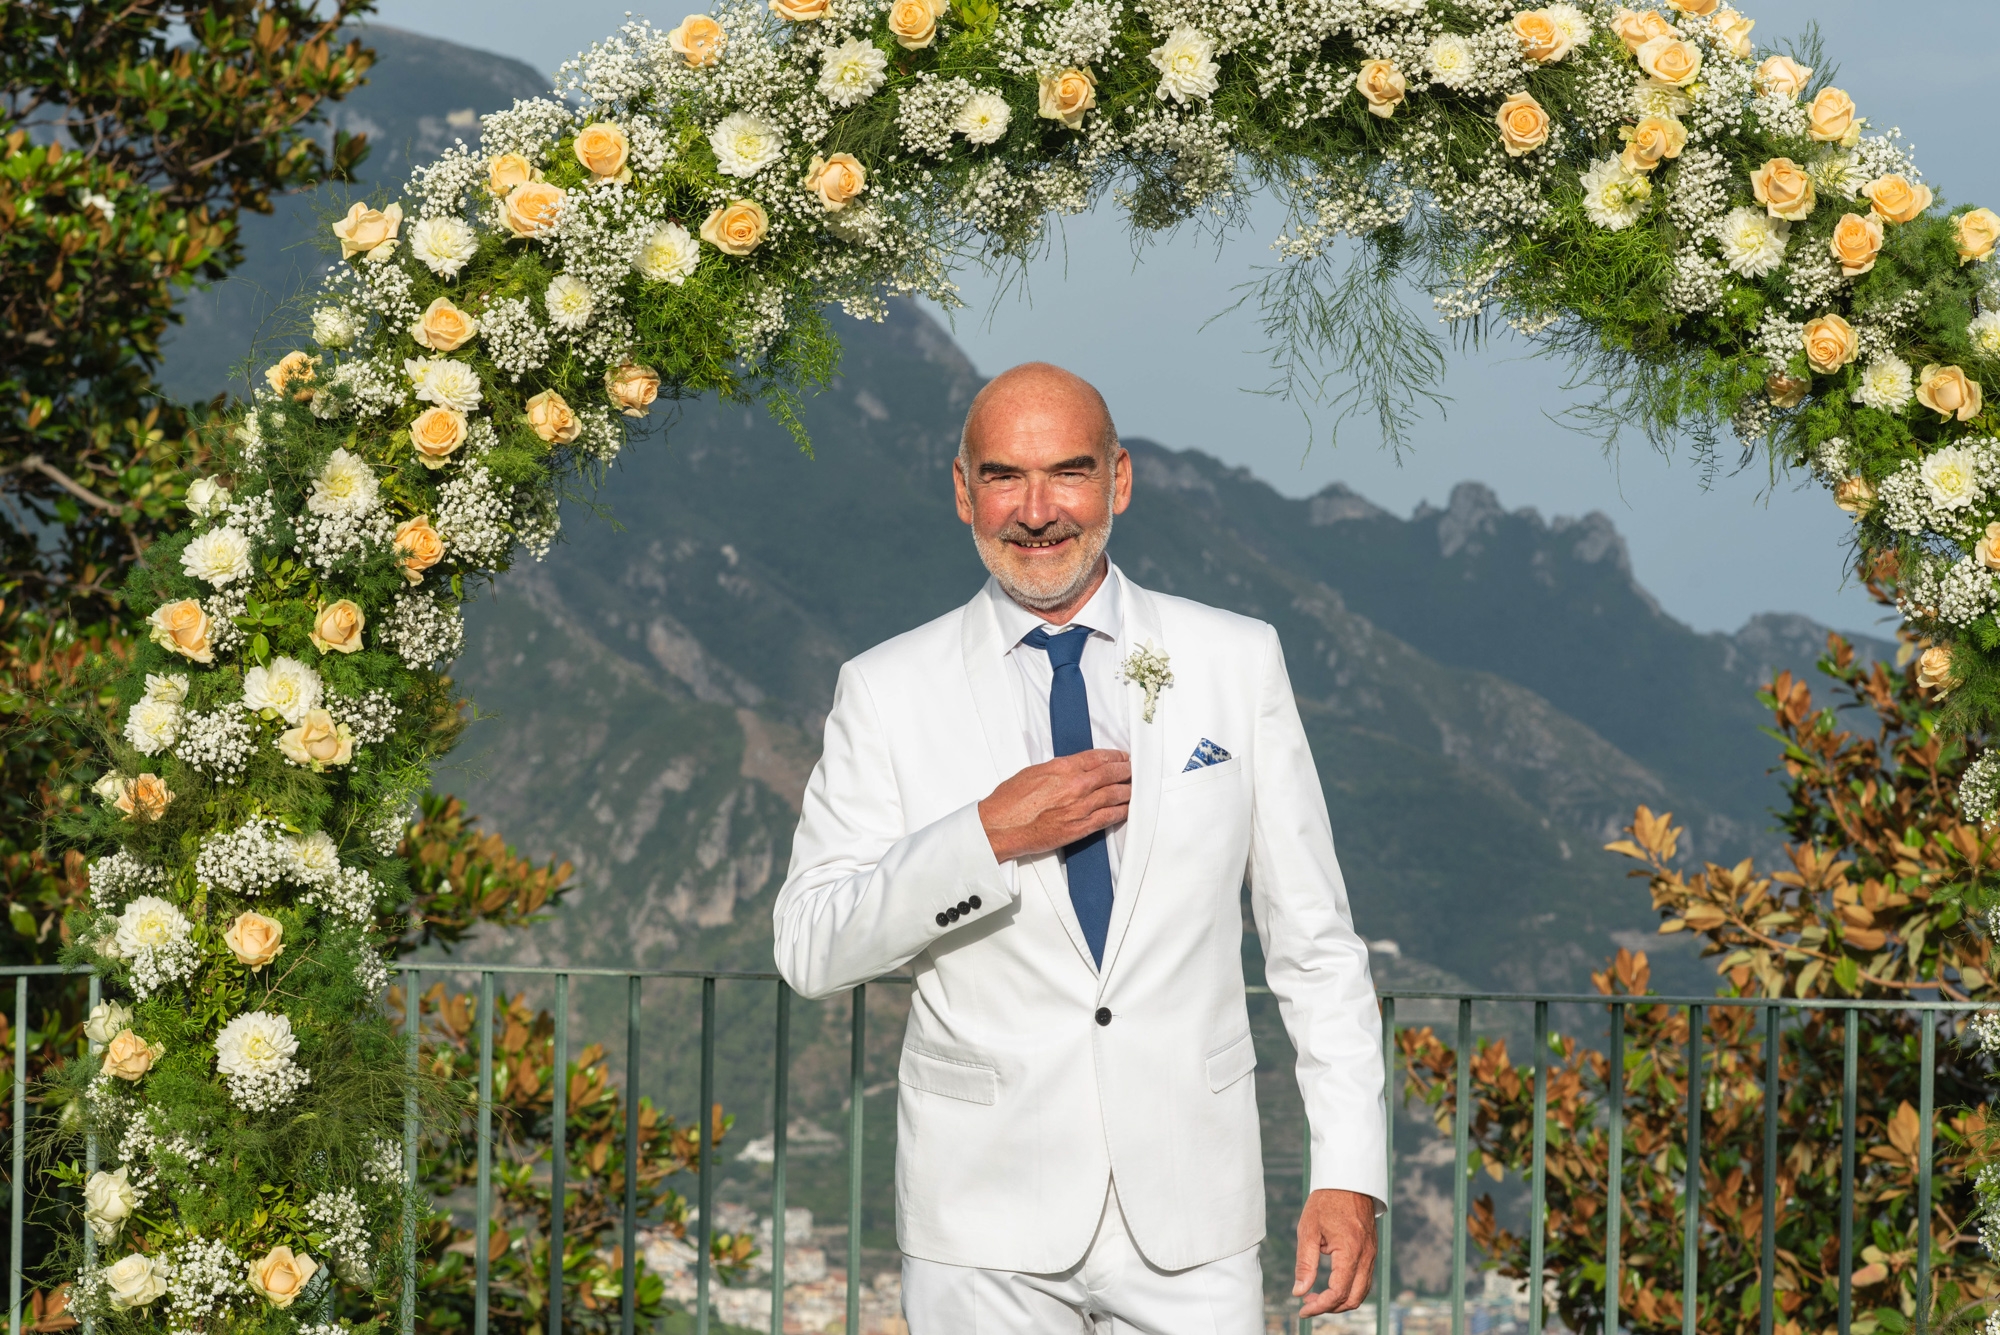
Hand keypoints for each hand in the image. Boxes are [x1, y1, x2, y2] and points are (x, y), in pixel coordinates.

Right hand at [978, 750, 1129, 862]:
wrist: (1002, 826)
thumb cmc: (1011, 801)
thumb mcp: (1034, 772)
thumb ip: (1058, 769)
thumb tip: (1073, 768)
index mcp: (1063, 768)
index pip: (1099, 757)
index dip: (1115, 757)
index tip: (1122, 758)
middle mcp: (1076, 785)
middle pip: (1112, 774)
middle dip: (1127, 771)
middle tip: (1134, 771)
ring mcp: (1080, 807)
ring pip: (1115, 795)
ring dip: (1128, 791)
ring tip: (1134, 788)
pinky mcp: (1080, 827)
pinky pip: (1109, 817)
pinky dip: (1121, 812)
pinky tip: (1127, 809)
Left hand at [1293, 1188, 1376, 1317]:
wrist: (1348, 1180)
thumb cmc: (1326, 1202)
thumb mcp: (1308, 1231)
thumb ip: (1305, 1263)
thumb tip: (1299, 1291)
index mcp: (1350, 1252)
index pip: (1337, 1292)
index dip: (1320, 1306)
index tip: (1302, 1308)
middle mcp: (1366, 1257)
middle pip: (1353, 1299)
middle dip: (1330, 1307)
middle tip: (1308, 1303)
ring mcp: (1371, 1255)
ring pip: (1361, 1292)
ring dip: (1340, 1300)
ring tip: (1316, 1295)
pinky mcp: (1371, 1252)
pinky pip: (1364, 1280)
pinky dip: (1348, 1289)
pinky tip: (1330, 1284)